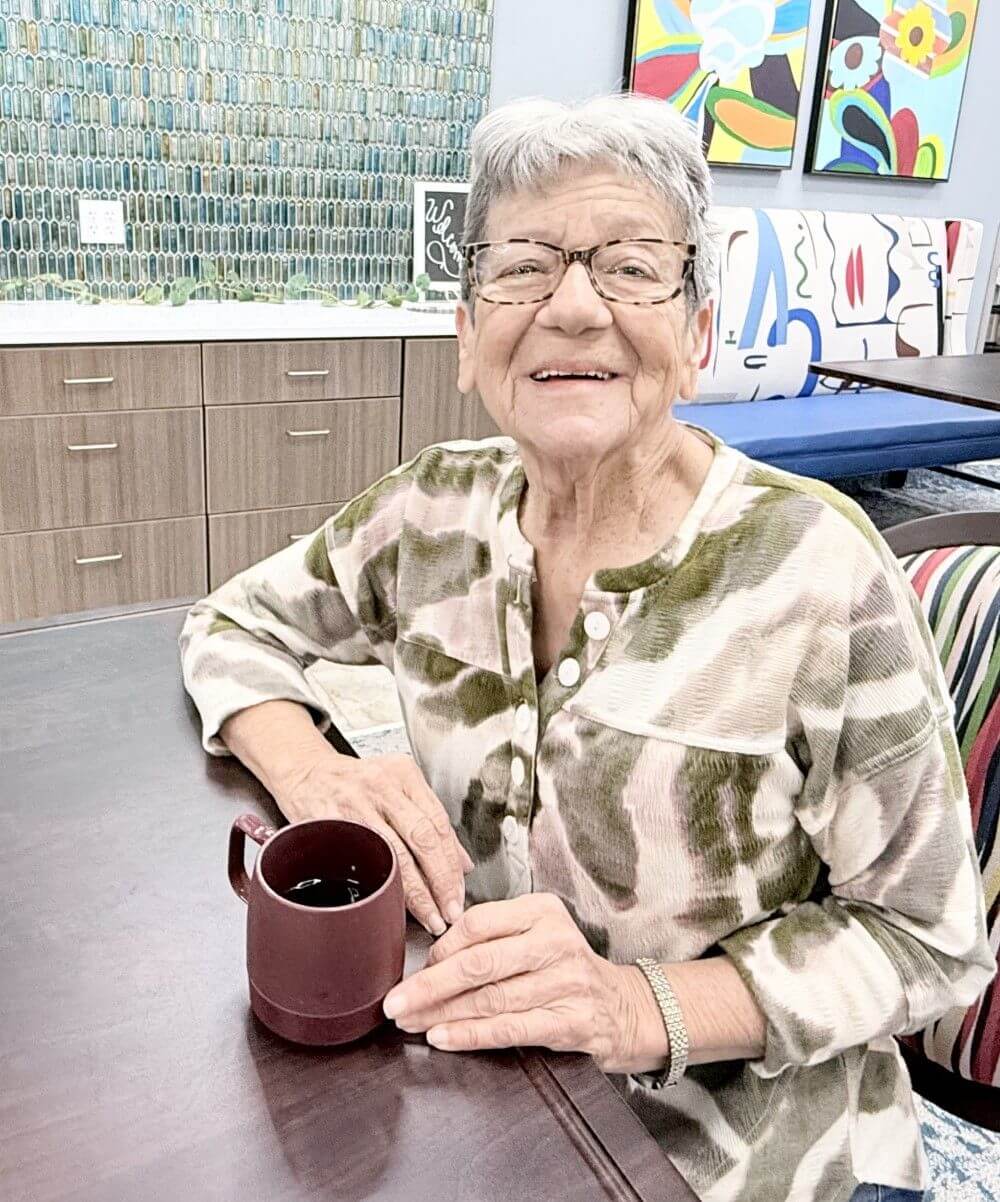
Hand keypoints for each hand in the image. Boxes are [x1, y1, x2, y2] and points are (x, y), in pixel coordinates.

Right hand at [276, 750, 473, 935]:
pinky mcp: (331, 823)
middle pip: (423, 838)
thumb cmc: (353, 783)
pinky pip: (362, 860)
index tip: (459, 893)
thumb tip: (463, 864)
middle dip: (441, 881)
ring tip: (430, 916)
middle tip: (450, 911)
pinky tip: (392, 903)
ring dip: (417, 893)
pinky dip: (382, 886)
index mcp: (404, 775)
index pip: (439, 823)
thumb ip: (431, 821)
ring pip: (395, 854)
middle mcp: (383, 786)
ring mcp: (355, 804)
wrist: (305, 773)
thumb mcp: (397, 787)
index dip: (453, 864)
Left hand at [381, 892, 663, 1073]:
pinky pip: (509, 1029)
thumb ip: (493, 938)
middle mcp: (555, 942)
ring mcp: (565, 982)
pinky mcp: (570, 1021)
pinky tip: (442, 1037)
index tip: (416, 969)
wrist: (621, 1006)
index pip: (478, 923)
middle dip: (429, 986)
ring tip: (410, 1022)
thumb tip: (430, 960)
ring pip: (489, 999)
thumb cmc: (563, 968)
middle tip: (395, 1001)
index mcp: (541, 911)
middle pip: (478, 963)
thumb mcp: (536, 934)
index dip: (441, 948)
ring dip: (442, 1014)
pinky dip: (470, 1035)